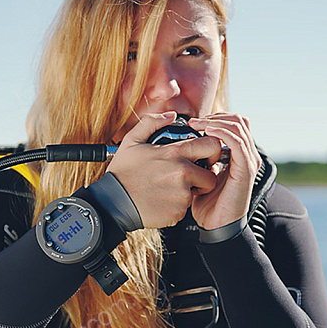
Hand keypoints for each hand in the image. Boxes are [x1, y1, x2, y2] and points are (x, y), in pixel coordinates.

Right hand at [107, 112, 221, 227]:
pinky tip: (162, 200)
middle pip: (211, 176)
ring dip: (189, 192)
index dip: (212, 151)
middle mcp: (182, 173)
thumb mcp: (132, 140)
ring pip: (198, 193)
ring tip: (169, 188)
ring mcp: (181, 194)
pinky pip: (186, 207)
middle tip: (191, 177)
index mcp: (175, 153)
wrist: (114, 203)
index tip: (205, 156)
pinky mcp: (178, 212)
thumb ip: (152, 122)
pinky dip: (177, 205)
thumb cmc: (123, 172)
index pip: (212, 146)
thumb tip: (171, 115)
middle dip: (205, 177)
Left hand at [187, 113, 261, 229]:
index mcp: (239, 155)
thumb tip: (188, 144)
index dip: (216, 118)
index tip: (194, 123)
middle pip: (239, 121)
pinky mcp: (245, 170)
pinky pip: (237, 143)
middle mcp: (247, 155)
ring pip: (239, 127)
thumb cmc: (207, 202)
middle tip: (194, 122)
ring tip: (196, 124)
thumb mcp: (202, 174)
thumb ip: (202, 158)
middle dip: (215, 117)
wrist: (216, 226)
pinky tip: (206, 133)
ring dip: (216, 122)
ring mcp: (248, 161)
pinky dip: (222, 133)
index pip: (235, 124)